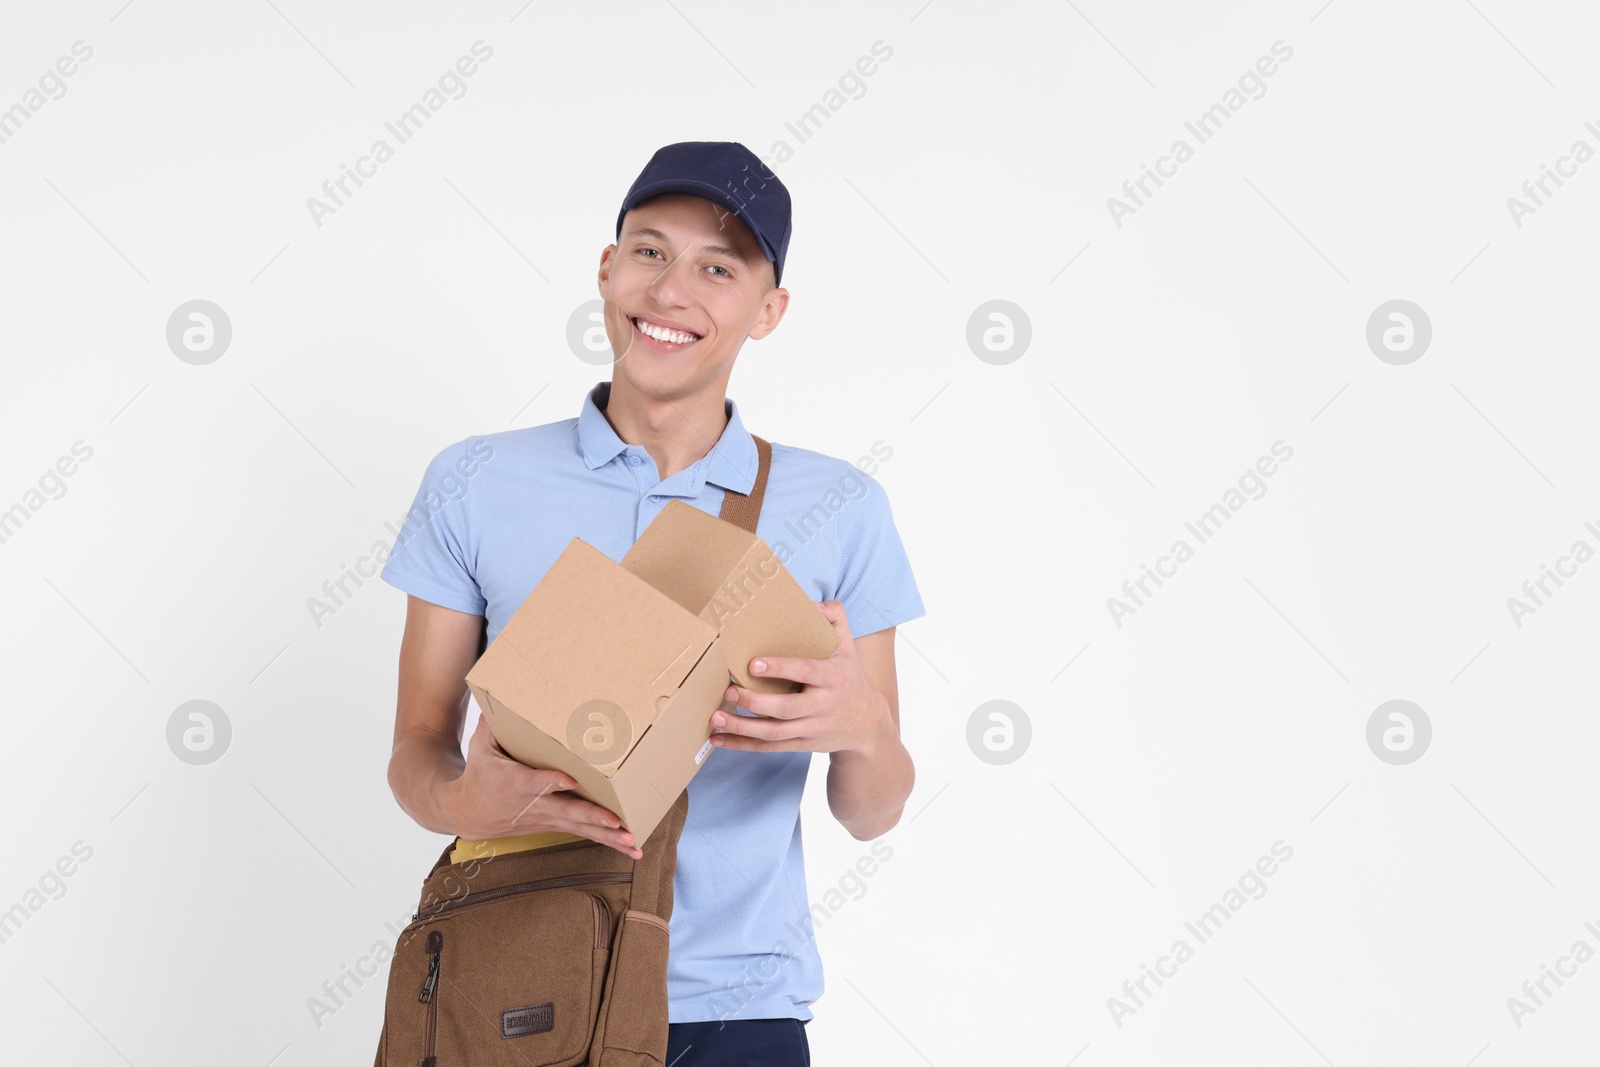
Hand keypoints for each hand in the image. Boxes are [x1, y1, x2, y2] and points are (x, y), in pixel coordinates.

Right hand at [444, 713, 642, 858]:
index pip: (536, 782)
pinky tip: (632, 849)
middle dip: (592, 816)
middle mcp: (536, 805)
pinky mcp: (556, 825)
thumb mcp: (480, 747)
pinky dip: (609, 843)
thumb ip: (492, 724)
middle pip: (567, 811)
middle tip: (616, 821)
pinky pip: (585, 834)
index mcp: (517, 783)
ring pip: (581, 828)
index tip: (569, 780)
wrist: (469, 815)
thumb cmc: (481, 774)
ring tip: (633, 841)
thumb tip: (500, 691)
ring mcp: (548, 819)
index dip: (551, 782)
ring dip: (609, 836)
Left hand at [708, 600, 890, 754]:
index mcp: (833, 677)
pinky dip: (743, 745)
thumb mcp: (848, 646)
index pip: (806, 671)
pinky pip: (769, 747)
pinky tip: (719, 739)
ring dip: (742, 727)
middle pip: (786, 708)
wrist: (867, 724)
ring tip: (716, 717)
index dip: (781, 668)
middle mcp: (824, 705)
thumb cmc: (848, 677)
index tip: (753, 664)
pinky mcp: (802, 745)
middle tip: (728, 690)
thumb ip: (835, 617)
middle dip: (755, 701)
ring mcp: (812, 729)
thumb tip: (812, 603)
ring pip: (775, 733)